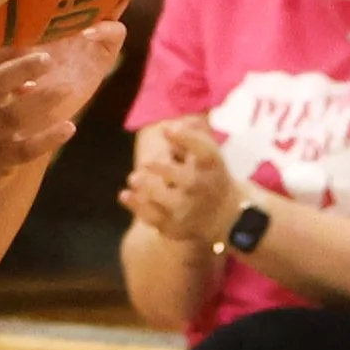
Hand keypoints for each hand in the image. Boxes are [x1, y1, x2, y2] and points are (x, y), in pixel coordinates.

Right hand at [0, 22, 125, 178]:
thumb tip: (36, 34)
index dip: (1, 47)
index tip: (28, 36)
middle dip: (21, 68)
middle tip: (49, 57)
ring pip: (13, 117)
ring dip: (42, 101)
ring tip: (68, 88)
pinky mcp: (1, 160)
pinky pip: (27, 149)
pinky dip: (49, 139)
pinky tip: (69, 127)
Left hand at [121, 115, 241, 243]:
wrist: (225, 215)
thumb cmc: (209, 175)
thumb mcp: (207, 154)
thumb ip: (192, 135)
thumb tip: (175, 122)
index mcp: (211, 165)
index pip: (205, 151)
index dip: (188, 138)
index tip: (168, 129)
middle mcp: (202, 188)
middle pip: (187, 180)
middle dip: (165, 170)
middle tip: (145, 162)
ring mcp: (188, 209)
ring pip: (167, 201)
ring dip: (148, 189)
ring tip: (134, 178)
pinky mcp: (175, 227)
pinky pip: (153, 218)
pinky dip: (138, 207)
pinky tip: (124, 195)